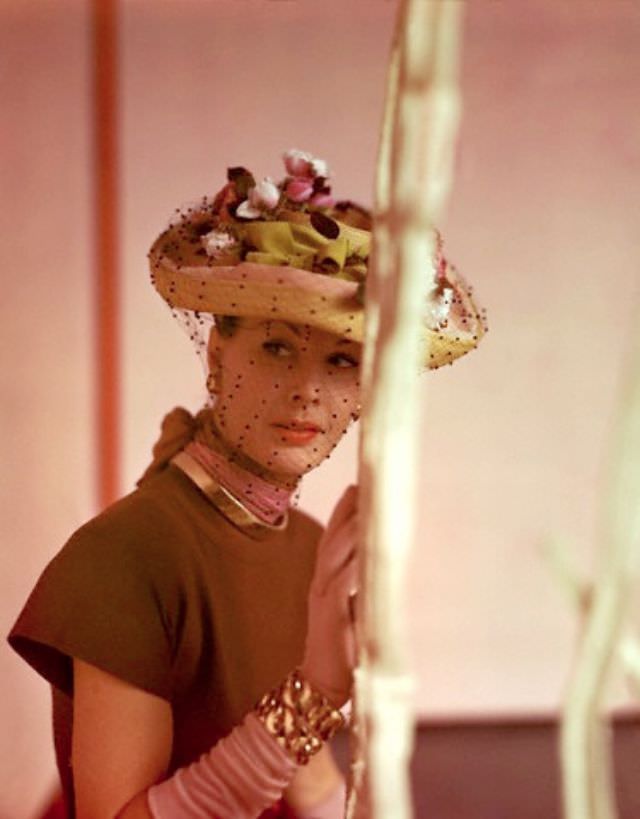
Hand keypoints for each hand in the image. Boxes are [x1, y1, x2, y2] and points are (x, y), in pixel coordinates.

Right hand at [300, 485, 358, 706]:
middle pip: (333, 537)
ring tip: (368, 508)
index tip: (358, 486)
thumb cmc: (342, 648)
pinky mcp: (331, 614)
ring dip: (352, 530)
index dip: (343, 511)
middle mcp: (321, 582)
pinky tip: (366, 550)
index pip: (332, 537)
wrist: (322, 685)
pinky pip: (342, 582)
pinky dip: (354, 564)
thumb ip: (363, 587)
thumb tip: (388, 566)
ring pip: (335, 553)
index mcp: (326, 580)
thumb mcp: (353, 610)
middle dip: (348, 511)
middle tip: (364, 485)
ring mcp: (324, 596)